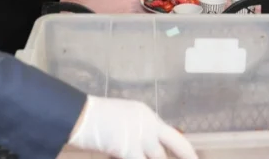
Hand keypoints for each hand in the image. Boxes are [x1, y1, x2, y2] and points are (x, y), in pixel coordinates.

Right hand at [69, 96, 196, 158]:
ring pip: (160, 158)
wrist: (79, 114)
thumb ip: (131, 136)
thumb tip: (132, 152)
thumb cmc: (92, 119)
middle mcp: (149, 124)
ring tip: (163, 158)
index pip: (169, 135)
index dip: (181, 149)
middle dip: (186, 155)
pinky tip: (129, 158)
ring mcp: (142, 136)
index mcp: (146, 115)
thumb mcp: (118, 122)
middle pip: (176, 143)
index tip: (190, 156)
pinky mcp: (130, 148)